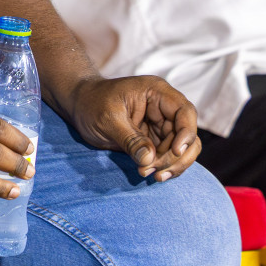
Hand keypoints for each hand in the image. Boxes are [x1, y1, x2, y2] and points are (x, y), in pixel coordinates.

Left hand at [65, 75, 200, 180]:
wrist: (78, 106)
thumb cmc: (91, 103)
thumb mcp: (107, 119)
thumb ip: (129, 138)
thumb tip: (150, 159)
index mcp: (156, 92)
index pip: (185, 112)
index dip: (186, 133)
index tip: (176, 151)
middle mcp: (163, 108)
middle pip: (187, 135)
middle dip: (175, 156)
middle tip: (155, 171)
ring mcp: (161, 125)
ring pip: (182, 149)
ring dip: (170, 165)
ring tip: (148, 174)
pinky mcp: (155, 140)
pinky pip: (169, 156)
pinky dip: (163, 167)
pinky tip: (148, 173)